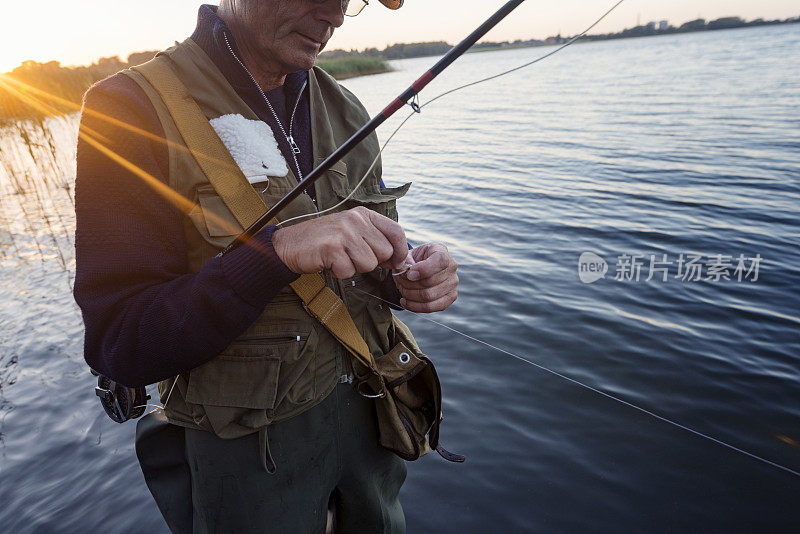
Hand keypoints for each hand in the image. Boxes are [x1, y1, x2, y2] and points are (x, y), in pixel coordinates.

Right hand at [272, 207, 408, 278]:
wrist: (290, 245)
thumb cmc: (325, 241)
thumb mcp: (353, 233)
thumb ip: (376, 241)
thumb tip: (403, 260)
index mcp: (364, 214)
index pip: (396, 232)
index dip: (401, 251)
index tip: (396, 263)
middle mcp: (355, 220)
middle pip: (385, 252)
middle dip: (371, 261)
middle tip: (351, 256)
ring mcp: (343, 233)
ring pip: (369, 264)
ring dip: (354, 267)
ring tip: (339, 257)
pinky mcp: (332, 248)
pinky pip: (349, 271)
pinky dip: (339, 272)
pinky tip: (329, 262)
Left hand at [394, 243, 457, 312]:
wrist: (419, 268)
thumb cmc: (413, 260)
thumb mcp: (407, 255)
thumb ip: (405, 261)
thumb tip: (408, 272)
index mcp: (441, 251)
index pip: (440, 261)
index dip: (423, 269)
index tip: (409, 274)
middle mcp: (451, 267)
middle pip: (430, 282)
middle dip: (409, 283)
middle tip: (399, 280)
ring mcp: (453, 283)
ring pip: (428, 296)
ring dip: (410, 295)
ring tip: (402, 290)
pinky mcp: (450, 298)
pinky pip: (431, 307)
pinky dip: (414, 306)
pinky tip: (405, 301)